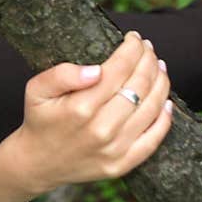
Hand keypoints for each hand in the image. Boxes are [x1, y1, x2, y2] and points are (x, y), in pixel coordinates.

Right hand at [9, 31, 172, 193]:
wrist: (37, 162)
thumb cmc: (39, 119)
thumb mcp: (36, 89)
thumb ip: (62, 75)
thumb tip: (97, 69)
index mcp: (80, 108)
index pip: (118, 69)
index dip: (131, 49)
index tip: (133, 37)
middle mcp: (101, 129)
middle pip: (139, 85)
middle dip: (148, 60)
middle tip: (147, 48)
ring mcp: (114, 149)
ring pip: (152, 108)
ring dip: (161, 82)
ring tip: (158, 67)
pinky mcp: (123, 164)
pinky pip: (154, 138)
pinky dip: (165, 117)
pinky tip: (166, 101)